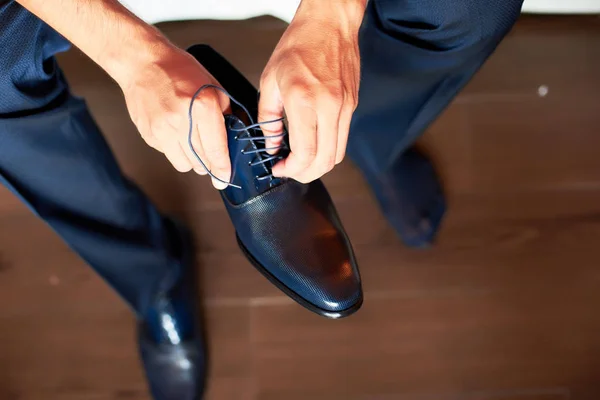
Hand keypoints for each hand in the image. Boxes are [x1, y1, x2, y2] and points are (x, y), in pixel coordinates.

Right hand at [120, 42, 231, 188]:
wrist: (142, 63)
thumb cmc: (179, 70)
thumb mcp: (214, 86)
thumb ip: (227, 114)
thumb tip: (236, 138)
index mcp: (202, 106)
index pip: (216, 150)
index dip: (222, 168)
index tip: (225, 177)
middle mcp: (181, 120)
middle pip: (201, 161)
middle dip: (210, 166)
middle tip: (213, 161)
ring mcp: (162, 129)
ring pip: (184, 164)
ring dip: (193, 161)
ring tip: (194, 144)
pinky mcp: (149, 135)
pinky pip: (168, 154)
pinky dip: (176, 150)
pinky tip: (177, 133)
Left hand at [258, 0, 364, 182]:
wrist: (330, 23)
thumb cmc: (299, 45)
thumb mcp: (270, 80)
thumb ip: (269, 119)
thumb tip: (272, 145)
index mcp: (305, 100)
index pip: (305, 153)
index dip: (291, 169)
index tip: (279, 168)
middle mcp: (330, 107)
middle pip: (325, 161)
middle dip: (305, 174)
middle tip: (290, 170)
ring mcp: (345, 107)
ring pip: (338, 154)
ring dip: (318, 164)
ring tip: (300, 160)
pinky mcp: (352, 105)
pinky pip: (343, 138)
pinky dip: (328, 149)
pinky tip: (313, 142)